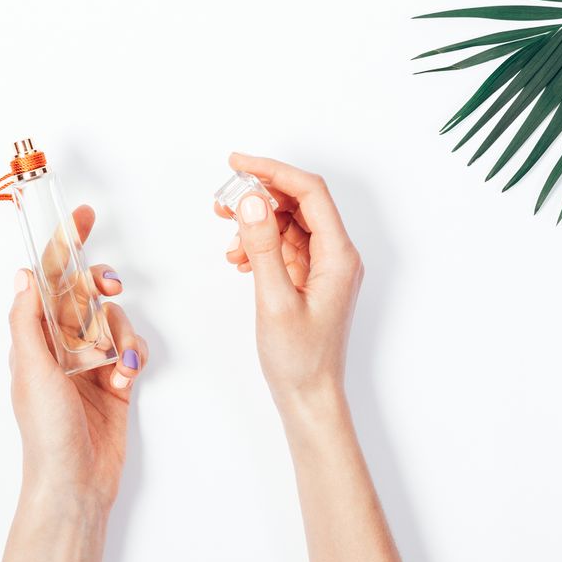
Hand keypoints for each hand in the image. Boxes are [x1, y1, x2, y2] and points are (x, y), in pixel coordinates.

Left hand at [7, 205, 147, 509]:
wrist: (76, 481)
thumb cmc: (46, 432)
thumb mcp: (30, 369)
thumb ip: (28, 319)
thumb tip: (23, 274)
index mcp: (34, 337)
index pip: (47, 280)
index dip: (64, 246)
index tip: (82, 217)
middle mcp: (60, 344)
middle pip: (86, 293)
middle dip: (100, 285)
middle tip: (109, 286)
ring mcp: (90, 362)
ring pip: (113, 320)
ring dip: (120, 334)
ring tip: (117, 364)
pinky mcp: (116, 380)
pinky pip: (131, 349)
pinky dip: (133, 358)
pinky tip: (126, 380)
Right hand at [216, 153, 363, 418]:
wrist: (309, 398)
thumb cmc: (299, 359)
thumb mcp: (274, 300)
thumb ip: (263, 246)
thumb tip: (250, 200)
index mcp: (339, 256)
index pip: (310, 192)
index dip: (273, 170)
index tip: (237, 163)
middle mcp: (337, 256)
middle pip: (300, 203)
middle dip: (260, 194)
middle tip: (222, 198)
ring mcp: (325, 268)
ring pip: (290, 223)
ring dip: (257, 220)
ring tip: (226, 230)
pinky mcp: (311, 280)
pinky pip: (286, 246)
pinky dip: (261, 243)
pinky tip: (240, 257)